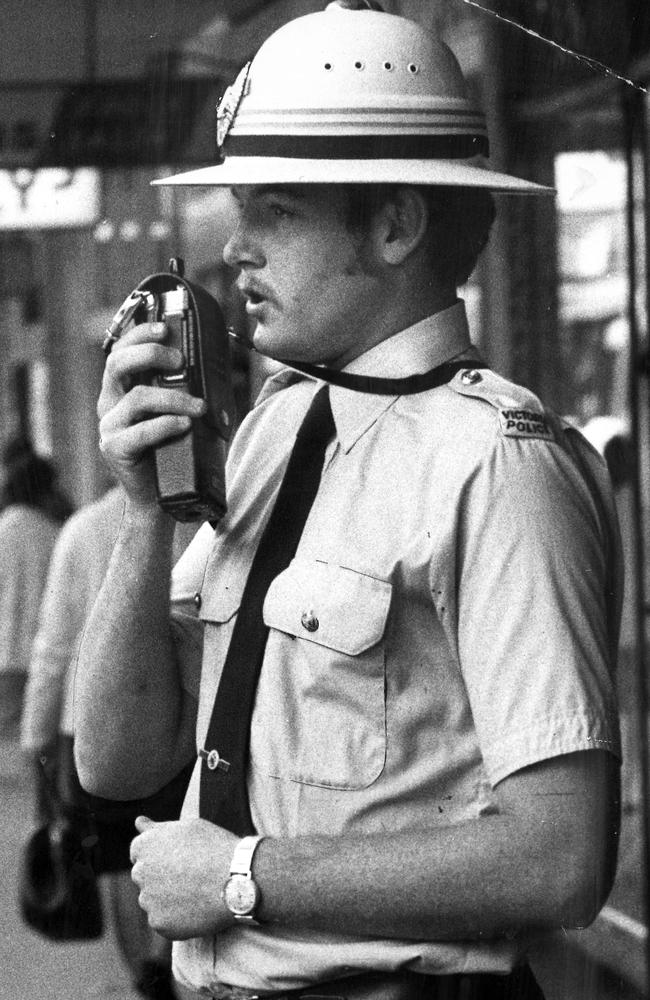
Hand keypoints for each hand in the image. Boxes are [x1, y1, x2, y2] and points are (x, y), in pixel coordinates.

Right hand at [98, 322, 205, 505]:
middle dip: (149, 354)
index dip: (138, 334)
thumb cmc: (174, 449)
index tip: (164, 328)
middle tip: (180, 361)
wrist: (162, 496)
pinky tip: (184, 424)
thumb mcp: (181, 412)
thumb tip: (217, 368)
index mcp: (122, 387)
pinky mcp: (115, 449)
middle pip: (117, 364)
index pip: (121, 350)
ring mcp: (110, 425)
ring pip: (135, 398)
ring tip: (198, 406)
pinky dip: (164, 425)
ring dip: (172, 397)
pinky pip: (138, 432)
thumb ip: (187, 390)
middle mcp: (110, 402)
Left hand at [130, 815, 238, 938]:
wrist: (236, 877)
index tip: (180, 859)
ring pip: (153, 900)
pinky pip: (163, 921)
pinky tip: (196, 908)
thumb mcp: (187, 827)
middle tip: (191, 876)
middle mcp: (139, 872)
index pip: (139, 852)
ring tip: (197, 891)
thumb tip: (138, 822)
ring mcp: (147, 899)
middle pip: (144, 877)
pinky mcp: (158, 923)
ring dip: (168, 898)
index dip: (162, 855)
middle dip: (161, 877)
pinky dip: (176, 918)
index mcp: (143, 845)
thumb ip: (157, 828)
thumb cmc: (214, 846)